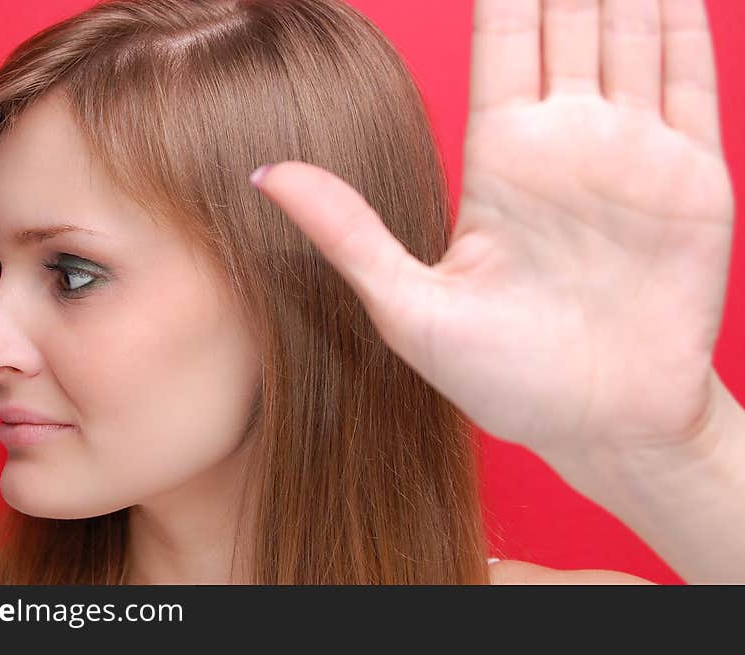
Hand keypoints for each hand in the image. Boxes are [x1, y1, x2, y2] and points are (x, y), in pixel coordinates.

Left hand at [250, 0, 734, 458]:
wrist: (599, 423)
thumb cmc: (503, 379)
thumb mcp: (408, 306)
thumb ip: (346, 230)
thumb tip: (265, 172)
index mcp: (501, 161)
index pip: (505, 42)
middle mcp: (565, 144)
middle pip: (568, 21)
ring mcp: (632, 155)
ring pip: (630, 34)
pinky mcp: (692, 177)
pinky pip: (690, 78)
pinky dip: (683, 22)